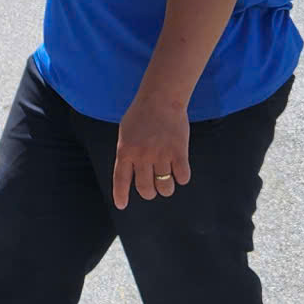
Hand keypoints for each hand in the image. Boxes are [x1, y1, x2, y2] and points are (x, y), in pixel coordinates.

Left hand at [110, 84, 190, 209]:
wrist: (161, 98)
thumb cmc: (141, 114)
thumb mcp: (125, 133)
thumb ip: (127, 153)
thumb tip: (131, 173)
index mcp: (125, 151)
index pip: (121, 180)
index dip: (121, 195)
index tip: (122, 205)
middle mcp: (142, 156)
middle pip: (145, 188)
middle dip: (149, 193)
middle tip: (152, 190)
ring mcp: (161, 155)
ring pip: (165, 187)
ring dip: (166, 189)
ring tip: (167, 182)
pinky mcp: (179, 152)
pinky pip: (183, 177)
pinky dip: (182, 178)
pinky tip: (180, 172)